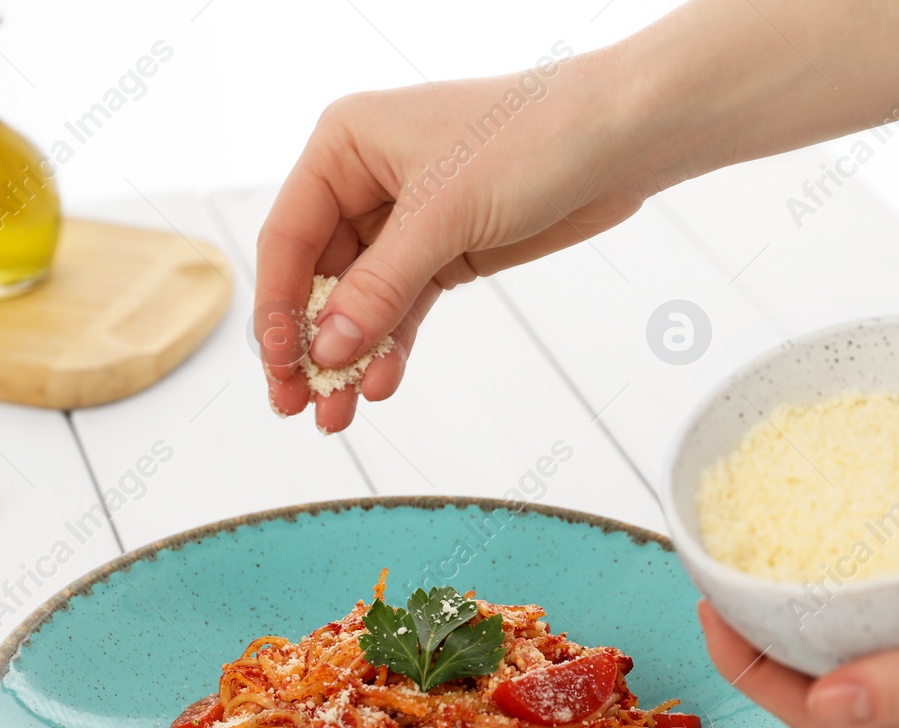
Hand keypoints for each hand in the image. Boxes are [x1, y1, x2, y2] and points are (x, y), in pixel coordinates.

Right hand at [254, 0, 898, 431]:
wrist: (620, 140)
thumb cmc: (532, 140)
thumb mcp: (444, 214)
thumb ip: (381, 286)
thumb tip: (326, 349)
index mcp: (345, 146)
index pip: (288, 237)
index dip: (277, 308)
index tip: (280, 366)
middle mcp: (365, 181)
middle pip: (317, 278)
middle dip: (310, 345)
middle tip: (297, 405)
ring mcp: (406, 221)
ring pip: (360, 303)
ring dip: (349, 359)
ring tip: (336, 417)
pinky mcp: (446, 252)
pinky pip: (404, 309)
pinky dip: (392, 347)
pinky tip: (383, 386)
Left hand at [698, 497, 898, 727]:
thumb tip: (821, 703)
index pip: (810, 703)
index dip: (742, 666)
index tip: (704, 605)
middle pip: (822, 661)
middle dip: (758, 623)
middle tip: (721, 563)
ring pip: (864, 617)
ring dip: (806, 588)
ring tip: (765, 536)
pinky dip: (869, 551)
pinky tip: (857, 509)